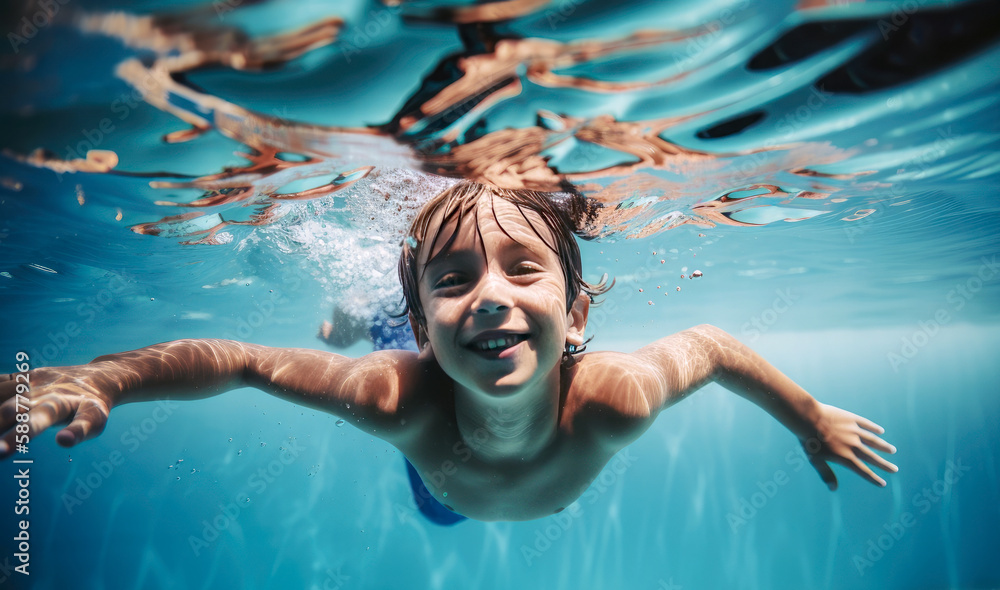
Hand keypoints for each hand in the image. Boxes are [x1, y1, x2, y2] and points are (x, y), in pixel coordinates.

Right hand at [0, 365, 115, 458]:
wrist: (96, 377)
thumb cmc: (94, 405)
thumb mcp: (96, 419)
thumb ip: (80, 430)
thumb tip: (64, 442)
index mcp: (56, 406)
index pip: (33, 423)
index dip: (17, 436)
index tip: (1, 453)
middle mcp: (38, 393)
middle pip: (9, 409)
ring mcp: (27, 384)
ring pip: (0, 394)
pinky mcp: (20, 377)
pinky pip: (0, 382)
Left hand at [801, 403, 897, 489]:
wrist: (807, 418)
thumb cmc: (808, 441)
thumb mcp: (815, 460)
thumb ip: (826, 474)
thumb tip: (833, 489)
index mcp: (845, 457)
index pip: (863, 471)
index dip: (873, 478)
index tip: (883, 483)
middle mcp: (853, 445)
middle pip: (872, 457)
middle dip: (884, 464)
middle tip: (895, 469)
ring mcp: (853, 431)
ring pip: (873, 441)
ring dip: (883, 446)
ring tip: (892, 450)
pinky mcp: (851, 419)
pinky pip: (866, 424)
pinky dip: (874, 428)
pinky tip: (881, 431)